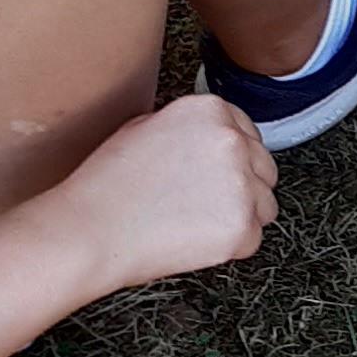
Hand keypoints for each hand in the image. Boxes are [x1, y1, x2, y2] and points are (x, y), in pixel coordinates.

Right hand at [46, 94, 276, 294]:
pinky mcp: (241, 227)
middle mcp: (231, 142)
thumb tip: (207, 140)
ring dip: (240, 215)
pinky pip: (253, 239)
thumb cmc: (107, 185)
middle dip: (241, 187)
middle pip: (263, 168)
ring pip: (265, 205)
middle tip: (203, 203)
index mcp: (209, 110)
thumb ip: (188, 128)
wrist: (91, 229)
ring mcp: (240, 185)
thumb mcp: (143, 127)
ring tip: (194, 223)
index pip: (248, 132)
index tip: (217, 173)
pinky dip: (229, 246)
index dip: (233, 158)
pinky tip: (193, 240)